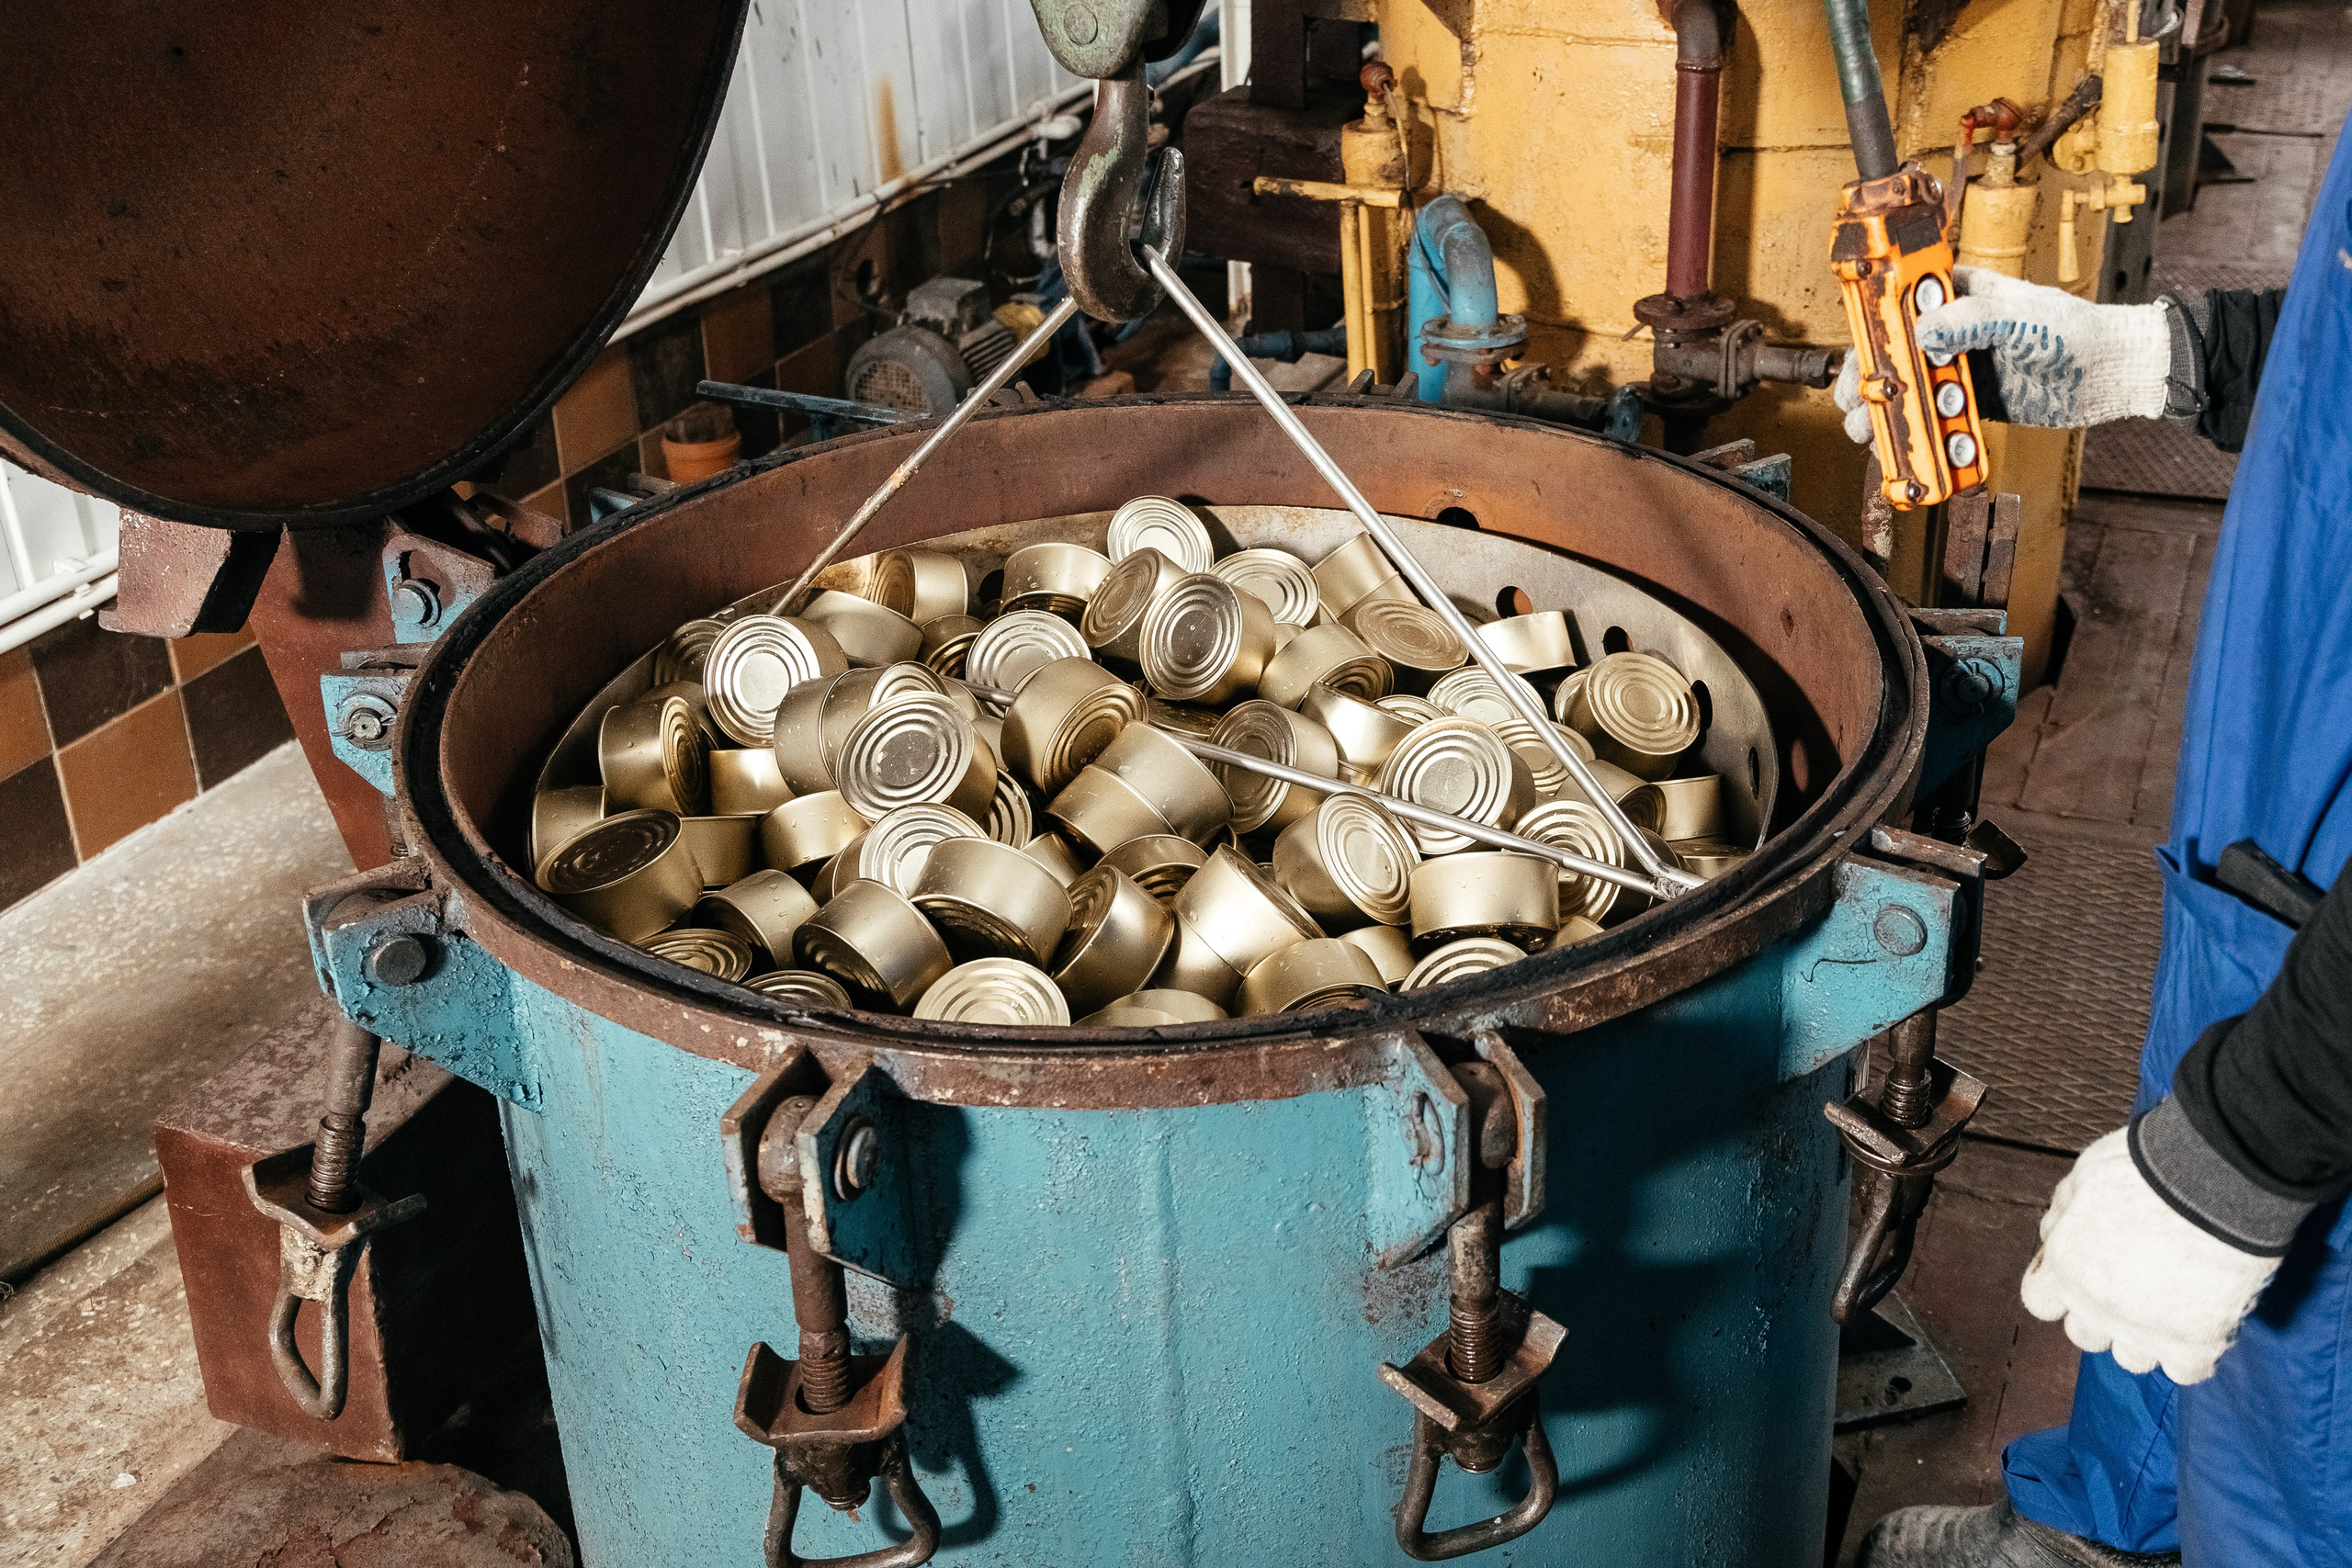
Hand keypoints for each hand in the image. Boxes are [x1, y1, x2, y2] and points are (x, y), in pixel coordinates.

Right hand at [1832, 265, 2173, 438]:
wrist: (2108, 375)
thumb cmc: (2074, 331)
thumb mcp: (2022, 317)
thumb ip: (1972, 319)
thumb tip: (1925, 331)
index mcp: (1958, 296)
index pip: (1899, 303)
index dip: (1874, 324)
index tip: (1862, 348)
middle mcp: (1950, 331)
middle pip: (1891, 352)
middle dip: (1868, 377)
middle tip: (1856, 400)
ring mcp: (1956, 369)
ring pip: (1905, 390)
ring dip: (1883, 413)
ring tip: (1871, 432)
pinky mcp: (1966, 403)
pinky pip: (1930, 418)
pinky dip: (1913, 435)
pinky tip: (1902, 450)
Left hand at [2019, 1127, 2279, 1383]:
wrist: (2216, 1177)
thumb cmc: (2148, 1167)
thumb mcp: (2084, 1175)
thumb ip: (2063, 1212)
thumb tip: (2054, 1234)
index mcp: (2065, 1266)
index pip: (2039, 1301)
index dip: (2056, 1284)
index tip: (2079, 1268)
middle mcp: (2098, 1307)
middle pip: (2084, 1334)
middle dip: (2099, 1313)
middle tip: (2130, 1284)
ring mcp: (2146, 1331)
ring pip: (2131, 1359)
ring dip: (2143, 1337)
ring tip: (2168, 1303)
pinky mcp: (2197, 1342)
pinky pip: (2186, 1372)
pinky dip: (2192, 1355)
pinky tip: (2200, 1325)